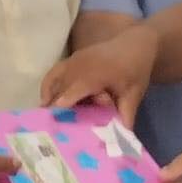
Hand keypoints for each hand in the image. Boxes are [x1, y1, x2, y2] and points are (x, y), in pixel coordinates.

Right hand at [40, 26, 154, 122]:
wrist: (135, 44)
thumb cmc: (136, 69)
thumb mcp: (133, 94)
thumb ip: (126, 115)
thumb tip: (123, 138)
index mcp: (94, 74)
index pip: (71, 92)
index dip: (61, 108)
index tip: (54, 125)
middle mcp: (79, 66)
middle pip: (60, 92)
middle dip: (55, 110)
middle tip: (53, 131)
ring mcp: (72, 61)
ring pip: (54, 84)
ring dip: (51, 101)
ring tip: (47, 119)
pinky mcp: (70, 59)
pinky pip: (53, 74)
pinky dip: (47, 87)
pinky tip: (46, 101)